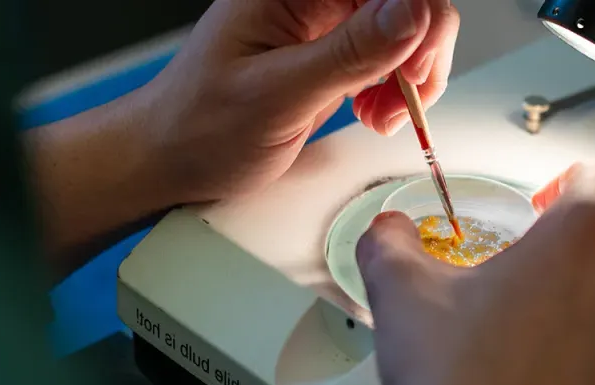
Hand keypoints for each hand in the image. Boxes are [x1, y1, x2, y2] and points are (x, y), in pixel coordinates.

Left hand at [145, 0, 458, 203]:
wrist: (174, 159)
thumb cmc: (201, 127)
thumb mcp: (278, 95)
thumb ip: (349, 53)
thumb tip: (412, 12)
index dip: (416, 17)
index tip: (411, 71)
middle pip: (407, 1)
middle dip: (421, 50)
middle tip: (406, 97)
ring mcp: (326, 24)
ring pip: (409, 27)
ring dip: (413, 75)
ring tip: (383, 116)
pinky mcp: (334, 53)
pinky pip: (392, 55)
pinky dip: (399, 89)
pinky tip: (376, 112)